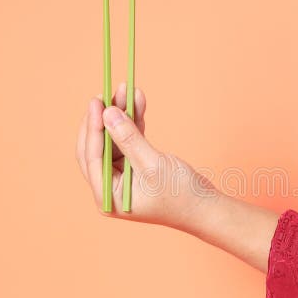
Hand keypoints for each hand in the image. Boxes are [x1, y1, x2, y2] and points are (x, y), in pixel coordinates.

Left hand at [75, 82, 219, 229]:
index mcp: (107, 195)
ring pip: (114, 140)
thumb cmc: (181, 194)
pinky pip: (128, 141)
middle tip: (106, 94)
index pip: (92, 157)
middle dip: (104, 119)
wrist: (205, 207)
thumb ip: (129, 139)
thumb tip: (108, 113)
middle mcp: (110, 187)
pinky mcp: (135, 168)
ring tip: (126, 90)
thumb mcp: (153, 165)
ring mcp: (122, 177)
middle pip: (98, 147)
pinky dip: (133, 123)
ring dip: (120, 116)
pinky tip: (137, 103)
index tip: (96, 102)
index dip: (93, 128)